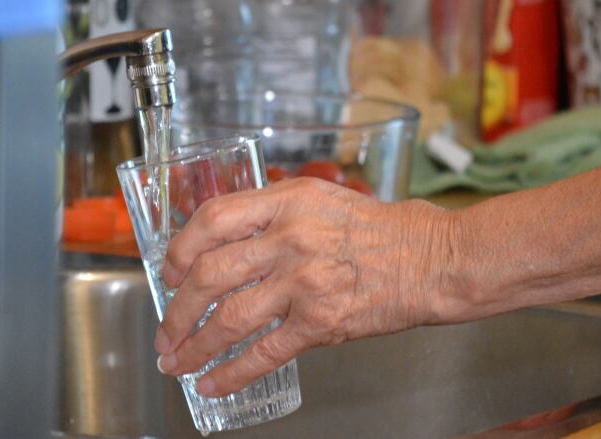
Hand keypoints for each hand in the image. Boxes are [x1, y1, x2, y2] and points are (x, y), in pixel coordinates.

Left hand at [154, 177, 455, 395]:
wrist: (433, 259)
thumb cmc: (383, 230)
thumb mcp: (321, 201)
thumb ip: (274, 215)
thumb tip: (228, 242)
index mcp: (287, 202)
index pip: (213, 219)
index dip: (181, 248)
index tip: (171, 271)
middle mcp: (289, 239)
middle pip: (210, 274)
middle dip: (177, 310)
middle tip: (167, 331)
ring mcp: (304, 282)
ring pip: (229, 318)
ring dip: (195, 345)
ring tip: (177, 363)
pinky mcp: (321, 322)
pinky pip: (264, 353)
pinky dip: (232, 373)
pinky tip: (213, 383)